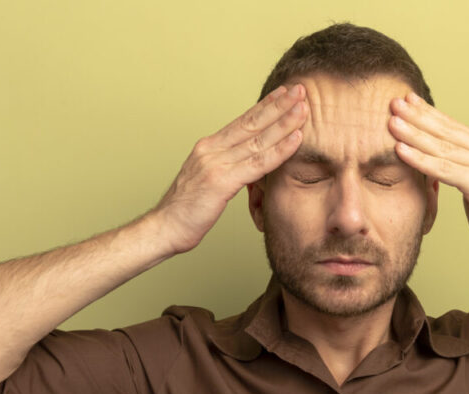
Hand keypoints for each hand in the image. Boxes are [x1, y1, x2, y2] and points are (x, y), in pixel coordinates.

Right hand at [154, 84, 308, 254]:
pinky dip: (279, 150)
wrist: (164, 228)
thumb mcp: (207, 182)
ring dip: (284, 122)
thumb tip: (244, 166)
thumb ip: (225, 168)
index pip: (242, 121)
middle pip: (252, 123)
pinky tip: (296, 139)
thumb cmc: (186, 211)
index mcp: (208, 147)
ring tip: (304, 108)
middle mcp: (211, 150)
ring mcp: (216, 163)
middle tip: (300, 90)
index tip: (284, 94)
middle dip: (279, 105)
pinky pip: (257, 163)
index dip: (265, 106)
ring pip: (258, 139)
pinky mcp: (221, 181)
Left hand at [389, 92, 468, 255]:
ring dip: (413, 134)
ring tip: (392, 122)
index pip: (450, 125)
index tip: (407, 99)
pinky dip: (420, 159)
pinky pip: (443, 169)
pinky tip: (401, 150)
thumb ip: (457, 164)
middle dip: (417, 116)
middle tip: (393, 102)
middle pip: (444, 131)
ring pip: (441, 147)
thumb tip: (432, 153)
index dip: (428, 111)